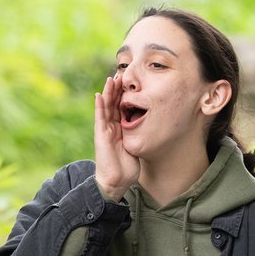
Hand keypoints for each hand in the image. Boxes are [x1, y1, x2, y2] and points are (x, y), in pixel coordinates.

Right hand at [94, 75, 140, 200]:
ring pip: (106, 107)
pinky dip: (99, 106)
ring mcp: (105, 130)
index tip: (130, 82)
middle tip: (121, 74)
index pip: (122, 108)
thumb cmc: (127, 167)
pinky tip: (99, 95)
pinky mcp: (101, 135)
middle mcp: (111, 127)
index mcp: (120, 129)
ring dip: (108, 93)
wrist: (116, 181)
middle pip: (113, 103)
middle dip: (116, 89)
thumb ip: (140, 137)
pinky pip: (100, 118)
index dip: (125, 95)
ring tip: (111, 79)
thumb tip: (154, 129)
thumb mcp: (137, 146)